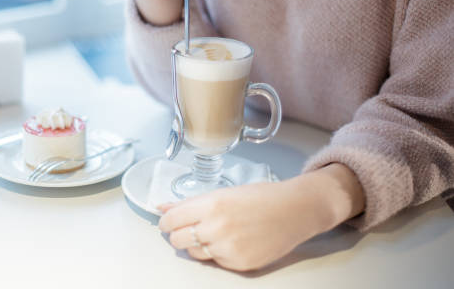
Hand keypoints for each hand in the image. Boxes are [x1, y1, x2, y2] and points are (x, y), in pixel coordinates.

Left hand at [158, 164, 364, 271]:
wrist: (295, 210)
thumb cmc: (261, 197)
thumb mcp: (222, 193)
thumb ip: (189, 203)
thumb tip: (162, 207)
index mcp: (211, 205)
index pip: (170, 220)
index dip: (166, 221)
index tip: (168, 221)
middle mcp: (217, 228)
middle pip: (177, 240)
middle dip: (178, 234)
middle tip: (188, 228)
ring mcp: (228, 248)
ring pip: (194, 252)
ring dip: (197, 244)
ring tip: (214, 232)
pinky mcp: (239, 264)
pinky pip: (214, 261)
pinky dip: (217, 253)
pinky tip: (231, 240)